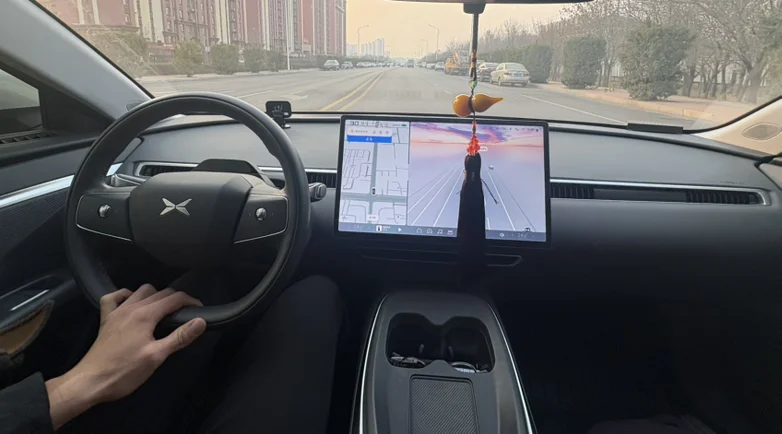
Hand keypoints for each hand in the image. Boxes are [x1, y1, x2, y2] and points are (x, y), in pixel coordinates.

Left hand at [45, 285, 205, 429]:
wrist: (90, 382)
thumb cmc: (125, 371)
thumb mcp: (157, 356)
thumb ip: (180, 337)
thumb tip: (201, 321)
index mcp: (145, 314)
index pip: (174, 298)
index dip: (191, 301)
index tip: (200, 310)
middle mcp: (131, 307)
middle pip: (160, 292)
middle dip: (177, 299)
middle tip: (186, 314)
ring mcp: (116, 311)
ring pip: (140, 291)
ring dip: (155, 296)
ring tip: (163, 311)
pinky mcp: (105, 319)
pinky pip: (115, 297)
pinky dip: (126, 296)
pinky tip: (132, 305)